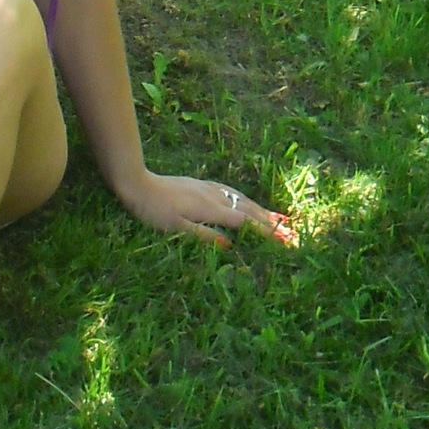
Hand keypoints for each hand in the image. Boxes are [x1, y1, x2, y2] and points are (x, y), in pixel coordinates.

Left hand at [122, 169, 295, 249]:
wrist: (137, 182)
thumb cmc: (153, 210)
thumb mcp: (175, 229)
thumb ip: (204, 237)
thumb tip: (230, 246)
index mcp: (211, 209)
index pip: (246, 222)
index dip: (267, 232)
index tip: (286, 241)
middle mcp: (215, 196)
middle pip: (249, 209)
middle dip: (272, 221)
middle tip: (291, 232)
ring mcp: (208, 188)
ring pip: (242, 199)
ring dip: (261, 209)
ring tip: (277, 218)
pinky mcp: (201, 184)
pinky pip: (231, 192)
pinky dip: (245, 199)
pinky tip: (245, 201)